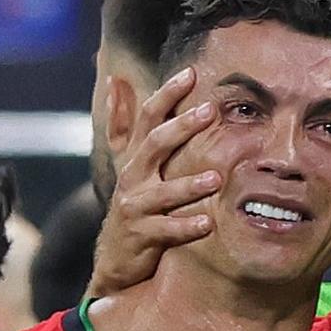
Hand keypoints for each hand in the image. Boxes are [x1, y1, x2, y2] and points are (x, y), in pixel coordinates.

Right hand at [88, 67, 220, 296]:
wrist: (116, 257)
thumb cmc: (133, 203)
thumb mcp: (125, 162)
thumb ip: (121, 124)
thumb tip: (114, 81)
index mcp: (134, 157)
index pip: (147, 118)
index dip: (166, 94)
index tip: (190, 73)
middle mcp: (132, 177)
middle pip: (154, 145)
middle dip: (182, 127)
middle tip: (210, 112)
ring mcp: (135, 207)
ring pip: (163, 193)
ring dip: (189, 184)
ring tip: (216, 178)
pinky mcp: (143, 236)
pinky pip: (167, 230)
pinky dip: (187, 227)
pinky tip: (208, 223)